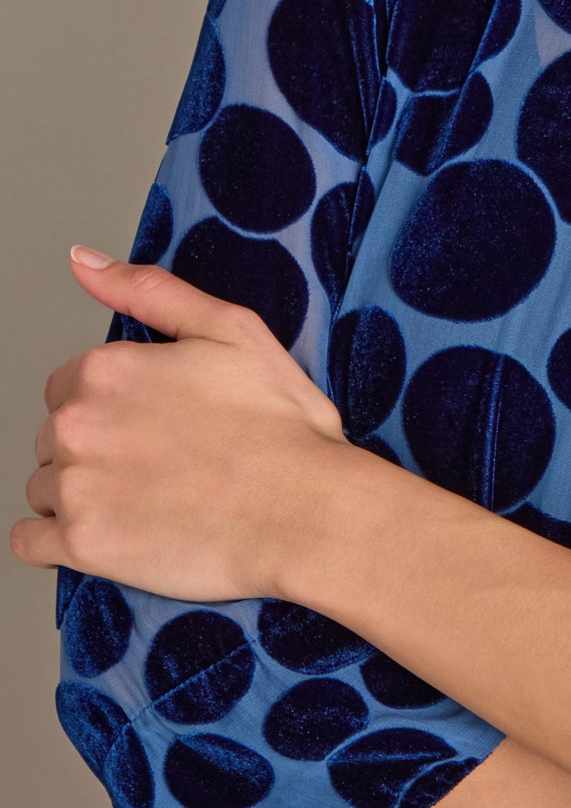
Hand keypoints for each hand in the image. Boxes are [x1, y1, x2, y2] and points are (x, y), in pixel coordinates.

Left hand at [9, 248, 351, 600]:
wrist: (305, 511)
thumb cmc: (279, 425)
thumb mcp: (230, 330)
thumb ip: (148, 291)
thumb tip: (82, 261)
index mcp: (106, 369)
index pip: (68, 386)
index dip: (113, 404)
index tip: (154, 423)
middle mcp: (78, 424)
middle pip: (55, 437)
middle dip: (96, 448)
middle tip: (161, 463)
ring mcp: (75, 488)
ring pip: (45, 487)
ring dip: (81, 494)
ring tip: (148, 500)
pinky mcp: (81, 547)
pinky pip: (29, 542)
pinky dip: (56, 541)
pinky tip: (108, 533)